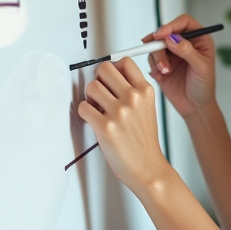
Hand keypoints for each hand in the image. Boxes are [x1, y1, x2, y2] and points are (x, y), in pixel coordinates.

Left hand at [78, 57, 171, 193]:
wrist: (146, 167)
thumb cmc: (144, 141)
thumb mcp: (147, 108)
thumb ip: (133, 90)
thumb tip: (110, 75)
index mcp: (145, 91)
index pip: (125, 62)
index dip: (113, 68)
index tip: (110, 77)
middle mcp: (133, 98)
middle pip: (104, 69)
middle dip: (99, 79)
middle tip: (100, 91)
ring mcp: (119, 112)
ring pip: (91, 87)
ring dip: (90, 97)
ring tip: (97, 108)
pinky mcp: (105, 127)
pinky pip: (83, 107)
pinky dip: (85, 113)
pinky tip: (94, 120)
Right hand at [144, 14, 215, 118]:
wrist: (195, 107)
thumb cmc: (204, 87)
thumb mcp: (201, 68)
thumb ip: (188, 51)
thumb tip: (172, 38)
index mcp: (199, 39)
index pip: (183, 22)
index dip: (171, 25)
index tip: (161, 34)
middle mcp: (184, 43)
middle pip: (165, 32)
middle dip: (159, 43)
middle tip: (157, 54)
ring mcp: (172, 53)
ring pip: (156, 45)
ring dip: (157, 57)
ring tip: (164, 71)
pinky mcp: (161, 64)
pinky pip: (151, 58)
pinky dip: (153, 65)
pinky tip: (161, 75)